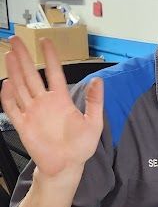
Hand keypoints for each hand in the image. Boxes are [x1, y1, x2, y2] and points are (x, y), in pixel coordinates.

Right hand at [1, 37, 103, 177]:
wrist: (67, 166)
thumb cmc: (81, 146)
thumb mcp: (94, 123)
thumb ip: (95, 102)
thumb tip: (99, 80)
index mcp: (61, 99)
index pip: (54, 73)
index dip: (50, 57)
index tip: (45, 41)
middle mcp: (44, 102)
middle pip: (31, 75)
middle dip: (24, 57)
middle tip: (16, 39)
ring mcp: (32, 113)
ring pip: (20, 87)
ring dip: (14, 71)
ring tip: (10, 54)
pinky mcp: (23, 125)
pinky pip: (13, 109)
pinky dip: (8, 97)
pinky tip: (6, 84)